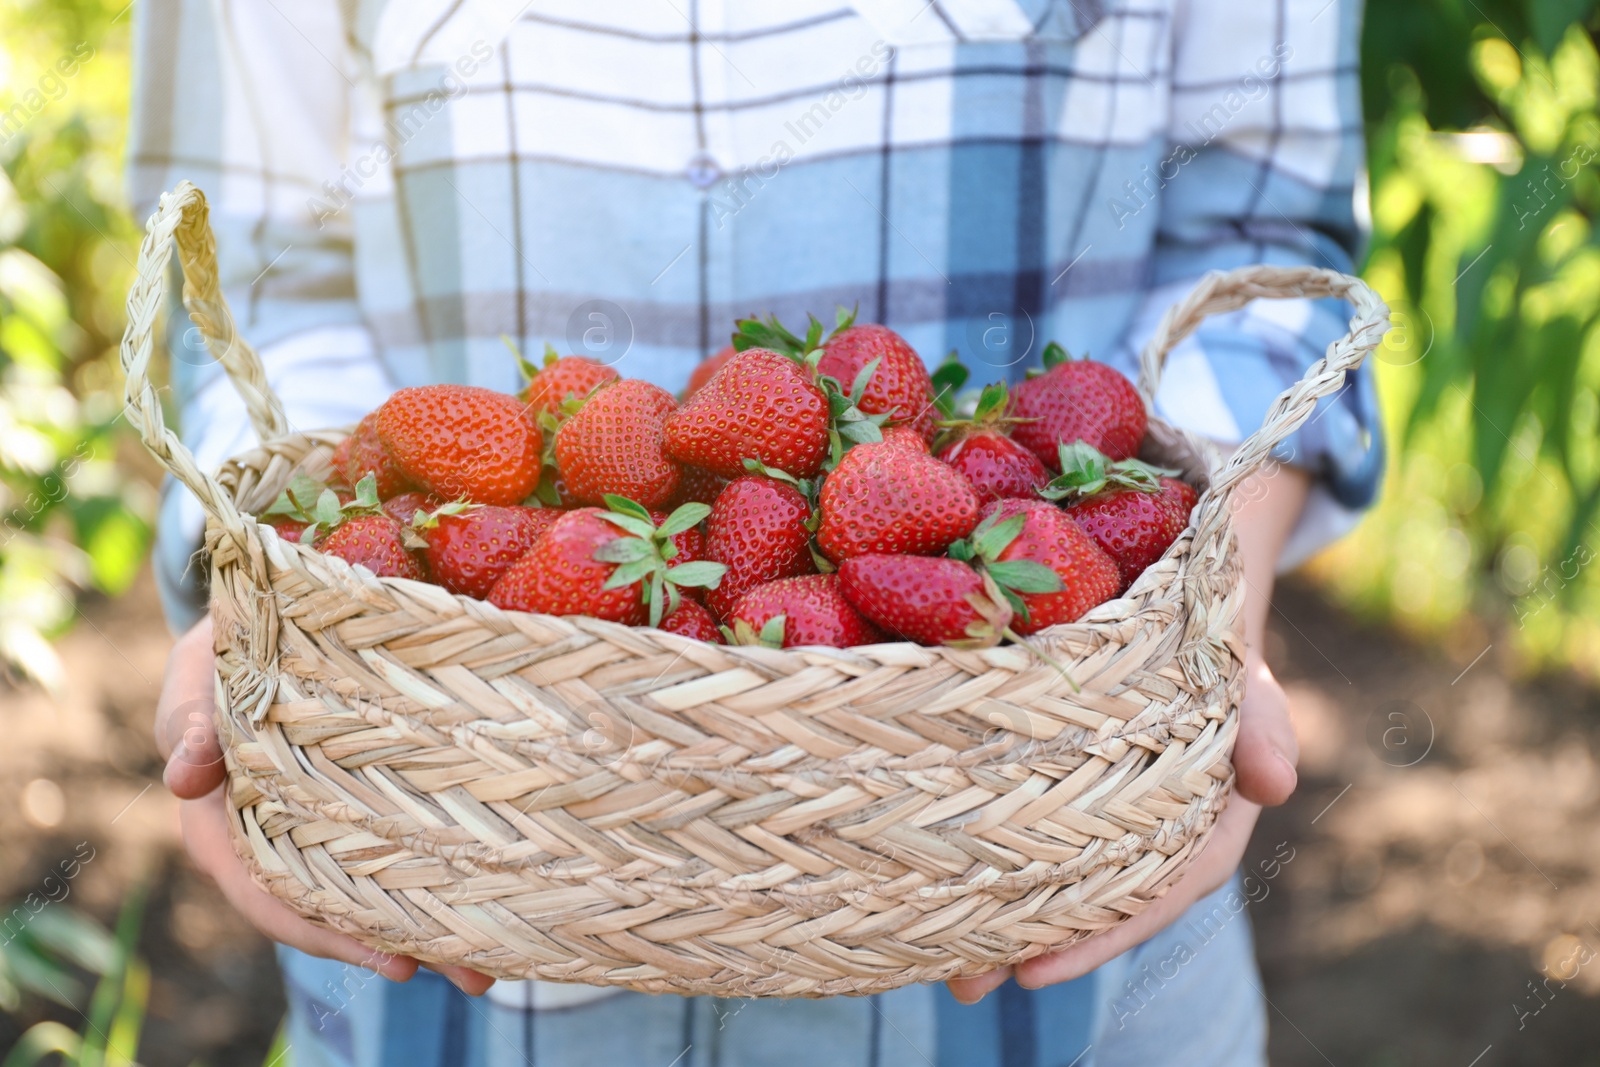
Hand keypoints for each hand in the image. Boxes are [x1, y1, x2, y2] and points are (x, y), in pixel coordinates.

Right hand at [157, 617, 494, 994]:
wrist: (262, 626)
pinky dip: (434, 878)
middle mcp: (277, 844)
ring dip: (431, 929)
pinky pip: (395, 852)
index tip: (390, 957)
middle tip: (473, 974)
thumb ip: (193, 726)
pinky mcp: (360, 807)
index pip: (272, 898)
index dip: (326, 933)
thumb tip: (183, 779)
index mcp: (225, 830)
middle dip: (402, 947)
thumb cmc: (222, 656)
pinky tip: (492, 897)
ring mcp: (321, 831)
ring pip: (373, 893)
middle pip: (337, 913)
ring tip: (494, 963)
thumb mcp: (200, 680)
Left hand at [946, 655, 1288, 1001]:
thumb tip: (1274, 783)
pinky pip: (1032, 844)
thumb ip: (1266, 733)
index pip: (1148, 901)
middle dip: (1030, 949)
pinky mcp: (1070, 803)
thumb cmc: (1225, 672)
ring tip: (943, 966)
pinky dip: (992, 870)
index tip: (1038, 967)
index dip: (1096, 939)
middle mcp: (1153, 851)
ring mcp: (1110, 833)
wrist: (1186, 639)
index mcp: (1202, 842)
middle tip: (970, 983)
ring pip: (1056, 888)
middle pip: (1090, 912)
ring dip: (1001, 925)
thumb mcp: (1254, 696)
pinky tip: (940, 894)